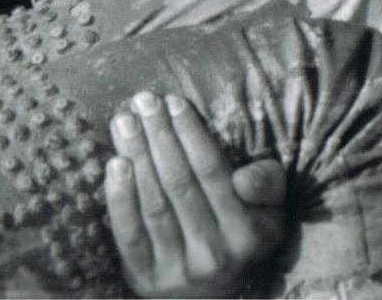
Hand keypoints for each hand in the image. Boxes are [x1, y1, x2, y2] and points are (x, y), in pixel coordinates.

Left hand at [105, 91, 285, 297]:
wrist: (207, 297)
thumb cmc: (236, 235)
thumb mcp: (267, 212)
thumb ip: (267, 185)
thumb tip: (245, 179)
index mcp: (248, 234)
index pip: (213, 173)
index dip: (191, 134)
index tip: (173, 102)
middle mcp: (215, 253)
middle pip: (179, 183)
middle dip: (159, 136)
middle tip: (142, 101)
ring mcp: (179, 268)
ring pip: (154, 203)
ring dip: (136, 156)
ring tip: (123, 121)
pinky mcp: (146, 277)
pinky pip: (130, 233)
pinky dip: (120, 198)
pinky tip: (114, 164)